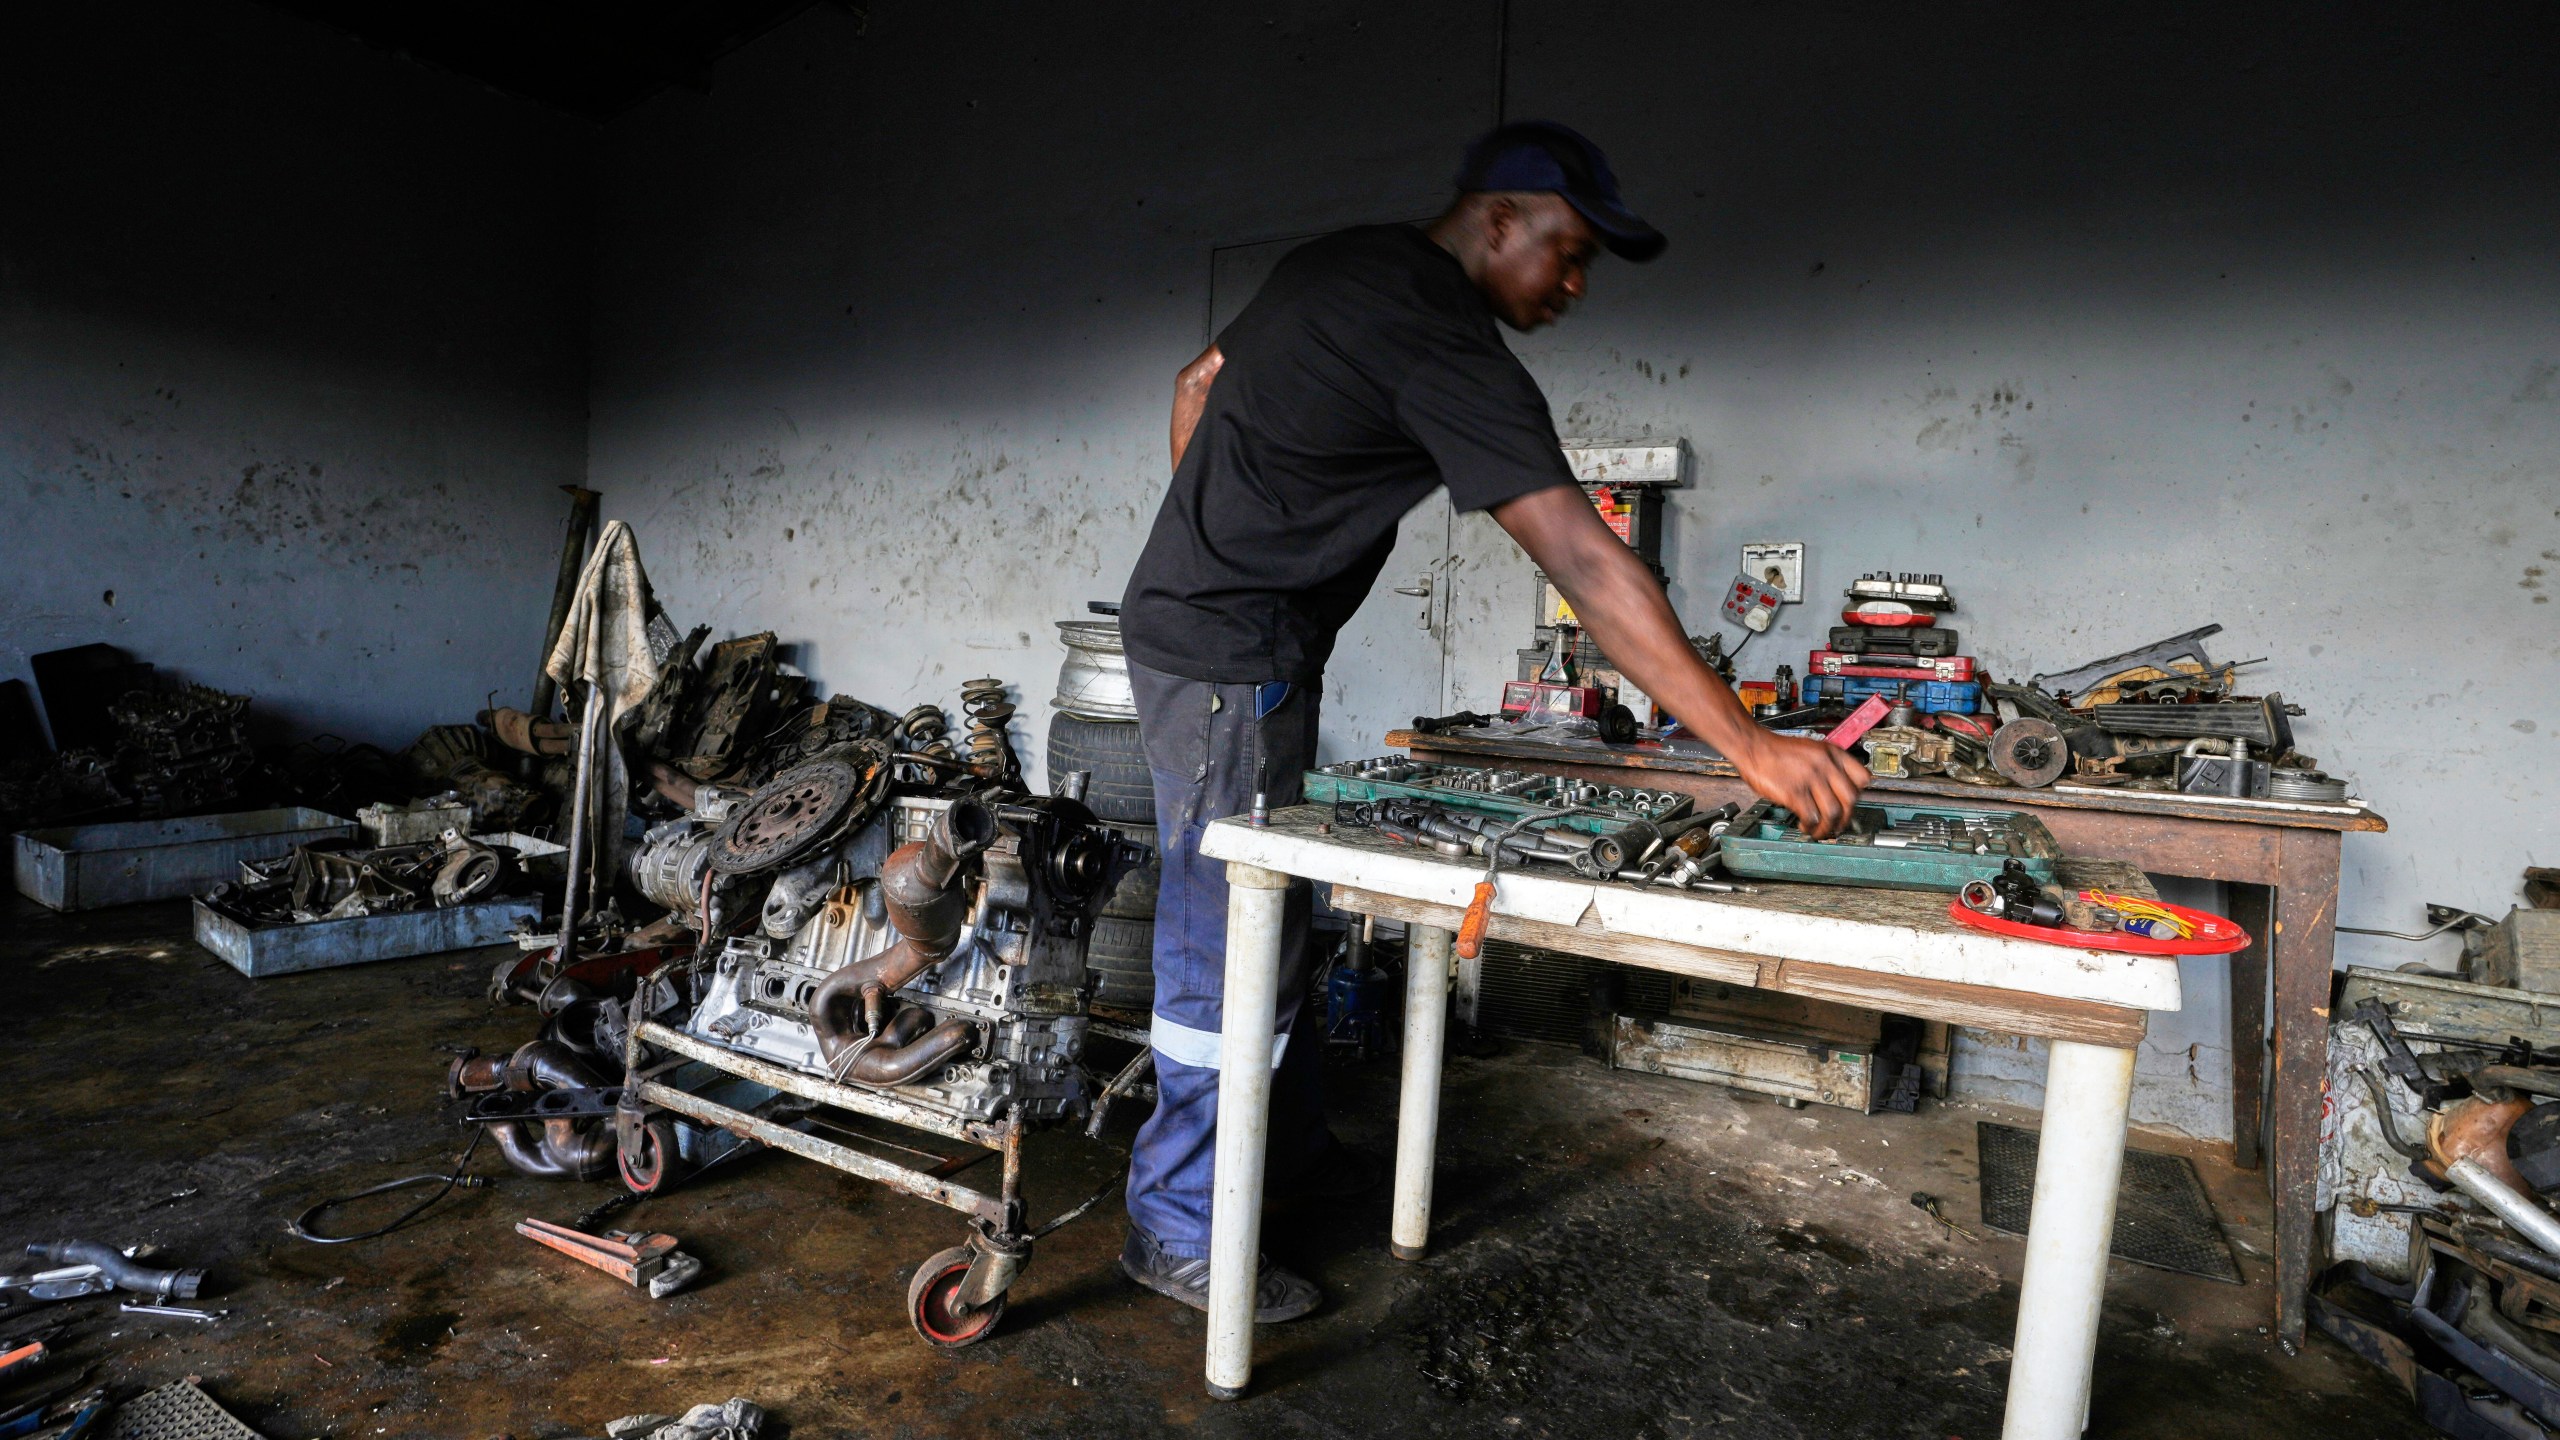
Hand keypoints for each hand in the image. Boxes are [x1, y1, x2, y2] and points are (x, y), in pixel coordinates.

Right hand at [1733, 732, 1869, 837]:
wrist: (1754, 747)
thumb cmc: (1778, 750)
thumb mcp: (1812, 749)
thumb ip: (1828, 766)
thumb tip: (1837, 790)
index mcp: (1832, 754)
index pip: (1862, 777)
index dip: (1858, 795)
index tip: (1850, 804)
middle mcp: (1825, 765)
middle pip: (1850, 799)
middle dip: (1845, 818)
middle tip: (1838, 825)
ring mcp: (1810, 779)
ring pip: (1833, 812)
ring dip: (1827, 828)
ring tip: (1819, 831)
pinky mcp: (1794, 792)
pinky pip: (1812, 817)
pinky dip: (1810, 826)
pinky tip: (1804, 825)